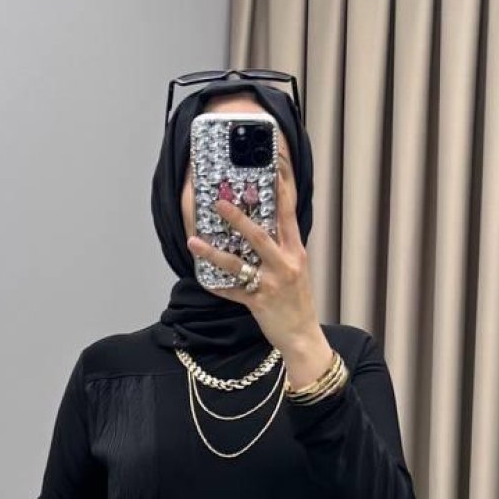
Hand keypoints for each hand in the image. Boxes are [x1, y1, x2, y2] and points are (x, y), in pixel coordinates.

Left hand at [185, 161, 326, 369]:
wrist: (304, 336)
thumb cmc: (298, 301)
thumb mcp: (296, 268)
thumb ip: (282, 245)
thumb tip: (263, 222)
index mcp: (296, 251)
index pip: (288, 211)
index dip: (281, 184)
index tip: (273, 161)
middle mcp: (285, 264)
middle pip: (260, 235)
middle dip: (238, 218)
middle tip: (219, 202)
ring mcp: (271, 284)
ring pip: (239, 264)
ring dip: (214, 252)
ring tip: (194, 240)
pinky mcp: (258, 304)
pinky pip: (233, 293)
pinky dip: (216, 286)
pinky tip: (201, 278)